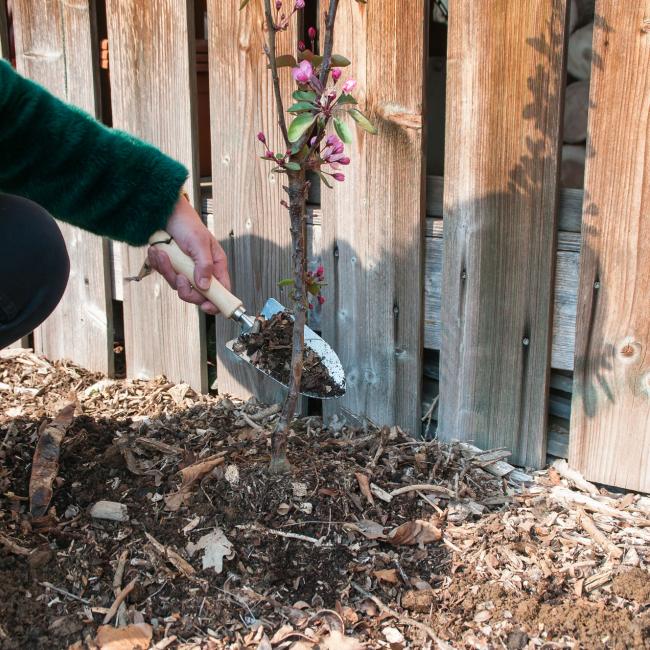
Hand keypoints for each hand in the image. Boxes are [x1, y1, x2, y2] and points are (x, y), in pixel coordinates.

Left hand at [147, 194, 230, 314]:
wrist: (164, 212)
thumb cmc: (186, 223)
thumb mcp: (198, 242)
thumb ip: (204, 265)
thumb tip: (205, 287)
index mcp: (215, 265)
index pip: (222, 290)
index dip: (216, 302)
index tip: (206, 306)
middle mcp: (201, 270)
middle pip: (197, 294)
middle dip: (185, 288)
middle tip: (179, 276)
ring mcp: (186, 270)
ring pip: (178, 285)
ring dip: (168, 271)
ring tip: (162, 254)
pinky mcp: (171, 267)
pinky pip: (165, 275)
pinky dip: (159, 265)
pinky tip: (158, 251)